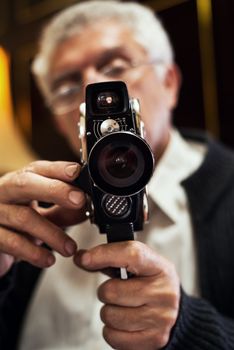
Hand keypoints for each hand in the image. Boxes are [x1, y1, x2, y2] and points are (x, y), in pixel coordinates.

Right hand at [0, 160, 85, 276]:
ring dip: (52, 233)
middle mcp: (3, 191)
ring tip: (70, 248)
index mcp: (19, 180)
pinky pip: (11, 242)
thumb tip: (87, 208)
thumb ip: (63, 210)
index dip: (58, 169)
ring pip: (23, 217)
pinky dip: (33, 252)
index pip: (38, 169)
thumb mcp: (41, 212)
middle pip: (25, 183)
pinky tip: (48, 259)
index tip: (77, 172)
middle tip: (80, 200)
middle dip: (55, 190)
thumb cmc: (17, 220)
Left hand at [74, 241, 179, 349]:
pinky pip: (113, 336)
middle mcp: (163, 292)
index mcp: (160, 268)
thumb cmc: (151, 284)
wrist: (176, 314)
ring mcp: (160, 318)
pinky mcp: (154, 339)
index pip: (132, 254)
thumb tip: (81, 258)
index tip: (85, 258)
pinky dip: (112, 330)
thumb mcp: (139, 266)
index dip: (104, 255)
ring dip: (108, 311)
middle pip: (112, 290)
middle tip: (116, 291)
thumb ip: (110, 259)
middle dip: (105, 291)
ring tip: (122, 306)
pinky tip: (124, 322)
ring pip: (110, 315)